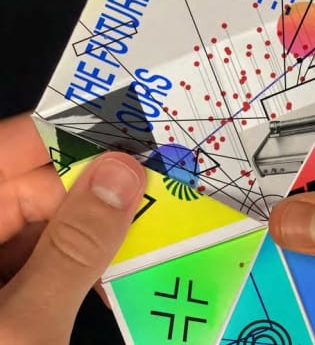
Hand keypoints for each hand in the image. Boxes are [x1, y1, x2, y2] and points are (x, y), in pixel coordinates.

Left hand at [0, 112, 145, 343]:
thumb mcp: (23, 328)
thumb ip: (77, 245)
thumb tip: (122, 174)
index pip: (17, 148)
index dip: (75, 134)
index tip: (133, 131)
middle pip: (39, 183)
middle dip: (100, 183)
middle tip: (158, 181)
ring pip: (51, 218)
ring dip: (100, 221)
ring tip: (150, 218)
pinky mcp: (7, 284)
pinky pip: (51, 251)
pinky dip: (86, 254)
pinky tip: (118, 260)